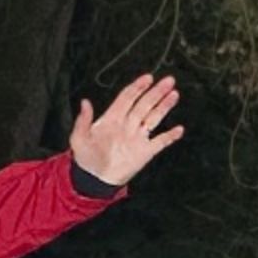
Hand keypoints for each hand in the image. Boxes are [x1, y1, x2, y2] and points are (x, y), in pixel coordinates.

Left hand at [69, 72, 182, 186]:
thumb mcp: (79, 138)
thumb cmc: (85, 158)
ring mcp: (137, 137)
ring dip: (164, 106)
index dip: (137, 87)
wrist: (94, 179)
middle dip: (156, 92)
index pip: (127, 98)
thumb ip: (83, 120)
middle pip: (144, 104)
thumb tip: (84, 102)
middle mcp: (127, 124)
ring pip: (154, 117)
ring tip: (174, 94)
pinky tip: (179, 129)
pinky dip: (170, 136)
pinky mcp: (145, 151)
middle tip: (168, 81)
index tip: (147, 78)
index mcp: (112, 119)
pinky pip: (160, 141)